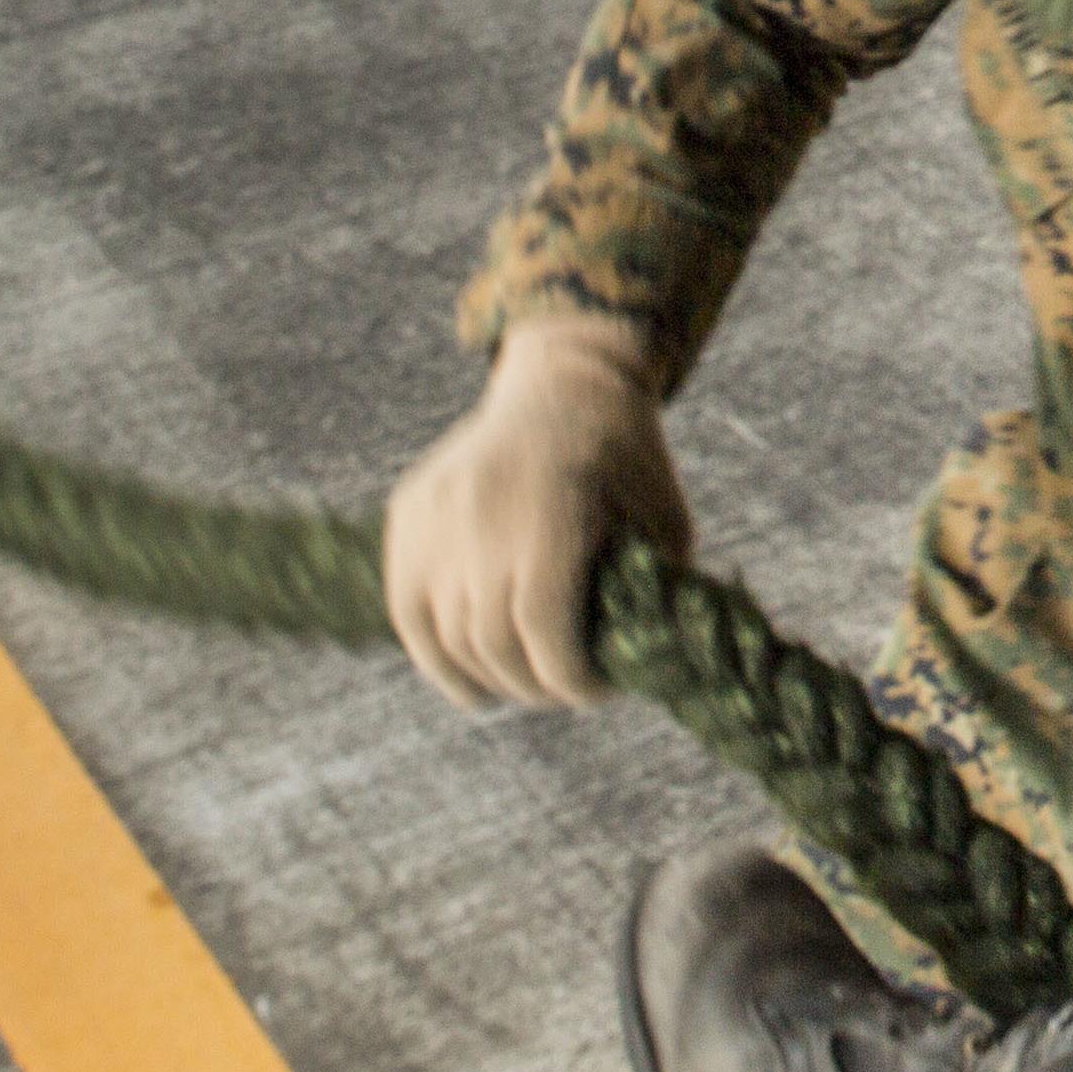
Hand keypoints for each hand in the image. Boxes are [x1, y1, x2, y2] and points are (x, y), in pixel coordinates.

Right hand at [383, 311, 688, 708]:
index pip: (545, 629)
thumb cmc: (628, 459)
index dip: (570, 679)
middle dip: (533, 685)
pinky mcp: (409, 514)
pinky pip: (408, 611)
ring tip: (522, 686)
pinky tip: (471, 682)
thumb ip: (648, 597)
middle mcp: (483, 513)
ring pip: (446, 636)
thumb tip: (633, 674)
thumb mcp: (663, 522)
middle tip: (562, 691)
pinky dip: (436, 659)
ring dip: (486, 679)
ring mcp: (436, 514)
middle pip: (493, 642)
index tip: (597, 691)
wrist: (566, 379)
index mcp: (552, 511)